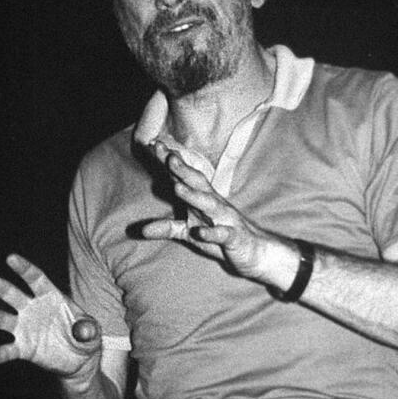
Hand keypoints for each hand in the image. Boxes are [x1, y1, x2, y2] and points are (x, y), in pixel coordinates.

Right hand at [0, 254, 100, 379]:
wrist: (79, 362)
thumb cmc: (85, 339)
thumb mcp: (91, 333)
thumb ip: (87, 329)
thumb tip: (84, 330)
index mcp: (50, 297)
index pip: (35, 279)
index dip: (23, 268)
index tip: (10, 258)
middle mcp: (33, 309)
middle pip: (10, 293)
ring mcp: (25, 328)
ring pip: (2, 319)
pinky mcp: (23, 348)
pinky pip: (7, 351)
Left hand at [141, 140, 281, 280]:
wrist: (257, 253)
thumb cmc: (221, 238)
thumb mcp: (190, 233)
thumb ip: (167, 228)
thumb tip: (140, 231)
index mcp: (202, 199)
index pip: (184, 176)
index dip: (169, 162)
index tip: (153, 145)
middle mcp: (214, 204)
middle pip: (197, 183)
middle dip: (182, 169)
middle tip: (168, 156)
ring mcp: (225, 219)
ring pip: (209, 204)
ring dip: (193, 195)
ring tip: (177, 187)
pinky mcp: (234, 237)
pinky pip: (222, 234)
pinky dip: (211, 233)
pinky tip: (199, 232)